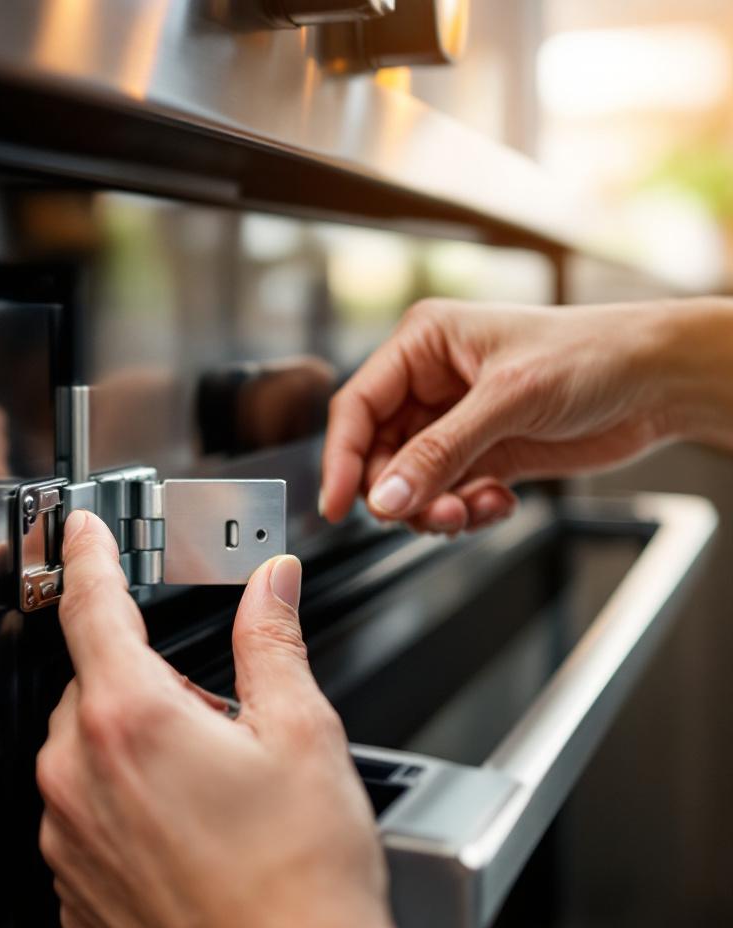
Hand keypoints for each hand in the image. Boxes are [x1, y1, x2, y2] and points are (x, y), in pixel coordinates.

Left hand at [36, 512, 448, 927]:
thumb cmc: (301, 879)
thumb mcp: (300, 733)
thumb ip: (272, 640)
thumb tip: (271, 581)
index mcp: (131, 719)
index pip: (92, 606)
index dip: (87, 555)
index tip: (79, 530)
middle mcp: (78, 777)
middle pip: (94, 684)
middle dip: (145, 682)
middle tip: (213, 723)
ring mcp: (67, 838)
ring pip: (84, 750)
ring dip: (132, 747)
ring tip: (207, 790)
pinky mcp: (74, 887)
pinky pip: (82, 813)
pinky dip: (120, 803)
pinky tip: (185, 834)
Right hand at [320, 299, 680, 532]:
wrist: (659, 382)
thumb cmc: (593, 355)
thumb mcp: (509, 398)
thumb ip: (441, 451)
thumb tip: (386, 497)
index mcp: (423, 344)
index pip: (358, 406)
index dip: (342, 458)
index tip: (337, 505)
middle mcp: (431, 383)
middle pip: (379, 454)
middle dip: (402, 492)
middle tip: (431, 514)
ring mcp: (455, 423)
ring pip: (411, 483)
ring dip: (435, 508)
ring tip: (471, 509)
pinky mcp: (481, 455)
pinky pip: (447, 496)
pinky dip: (465, 511)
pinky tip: (497, 501)